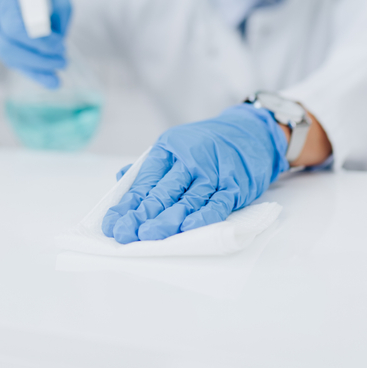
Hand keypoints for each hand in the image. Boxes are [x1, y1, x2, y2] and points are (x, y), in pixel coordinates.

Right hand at [0, 0, 71, 88]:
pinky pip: (14, 63)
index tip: (60, 44)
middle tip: (63, 60)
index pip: (14, 26)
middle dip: (38, 58)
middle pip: (8, 46)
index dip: (38, 40)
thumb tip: (60, 34)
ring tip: (59, 73)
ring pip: (9, 57)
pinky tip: (52, 81)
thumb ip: (61, 6)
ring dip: (37, 68)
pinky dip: (34, 73)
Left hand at [102, 104, 288, 242]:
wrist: (253, 132)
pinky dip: (204, 216)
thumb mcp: (177, 145)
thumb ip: (150, 166)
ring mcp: (213, 173)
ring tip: (149, 235)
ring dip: (168, 219)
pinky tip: (188, 227)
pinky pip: (217, 203)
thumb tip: (121, 180)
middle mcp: (190, 159)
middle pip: (163, 191)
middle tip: (126, 233)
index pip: (145, 180)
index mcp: (170, 148)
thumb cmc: (209, 144)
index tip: (113, 223)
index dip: (128, 203)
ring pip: (188, 199)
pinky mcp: (234, 185)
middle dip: (143, 214)